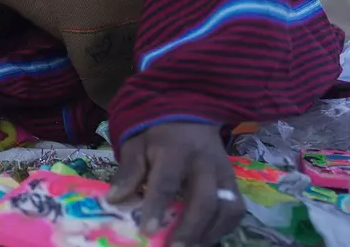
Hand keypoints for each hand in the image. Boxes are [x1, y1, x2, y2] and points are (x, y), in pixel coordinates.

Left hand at [108, 122, 244, 246]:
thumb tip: (113, 200)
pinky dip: (222, 228)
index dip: (157, 207)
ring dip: (208, 233)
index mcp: (175, 150)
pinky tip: (204, 239)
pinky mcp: (234, 181)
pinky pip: (236, 210)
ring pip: (225, 208)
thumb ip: (128, 171)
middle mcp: (204, 162)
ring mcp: (224, 172)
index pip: (167, 181)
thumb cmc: (156, 134)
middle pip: (204, 200)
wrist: (189, 113)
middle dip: (189, 229)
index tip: (147, 230)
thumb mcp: (136, 144)